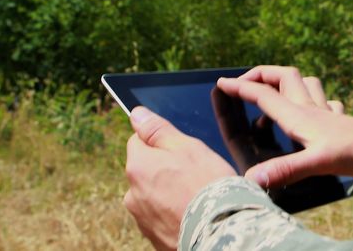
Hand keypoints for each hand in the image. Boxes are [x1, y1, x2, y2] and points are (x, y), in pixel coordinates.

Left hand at [124, 106, 236, 250]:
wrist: (220, 233)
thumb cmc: (207, 186)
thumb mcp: (187, 147)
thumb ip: (158, 130)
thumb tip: (136, 114)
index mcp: (138, 166)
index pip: (138, 141)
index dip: (162, 142)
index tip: (182, 151)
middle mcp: (132, 194)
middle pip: (146, 170)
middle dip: (165, 169)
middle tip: (194, 174)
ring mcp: (141, 218)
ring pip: (154, 194)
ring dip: (169, 192)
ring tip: (195, 196)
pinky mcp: (153, 236)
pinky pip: (161, 216)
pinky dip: (173, 213)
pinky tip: (192, 213)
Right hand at [217, 66, 352, 188]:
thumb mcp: (315, 163)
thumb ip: (283, 169)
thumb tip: (252, 178)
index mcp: (299, 116)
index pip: (264, 95)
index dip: (240, 88)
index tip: (221, 84)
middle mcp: (312, 108)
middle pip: (285, 76)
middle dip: (263, 74)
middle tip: (246, 83)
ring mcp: (328, 113)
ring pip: (307, 83)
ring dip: (289, 81)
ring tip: (276, 90)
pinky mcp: (342, 121)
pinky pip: (327, 101)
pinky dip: (315, 100)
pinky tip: (316, 110)